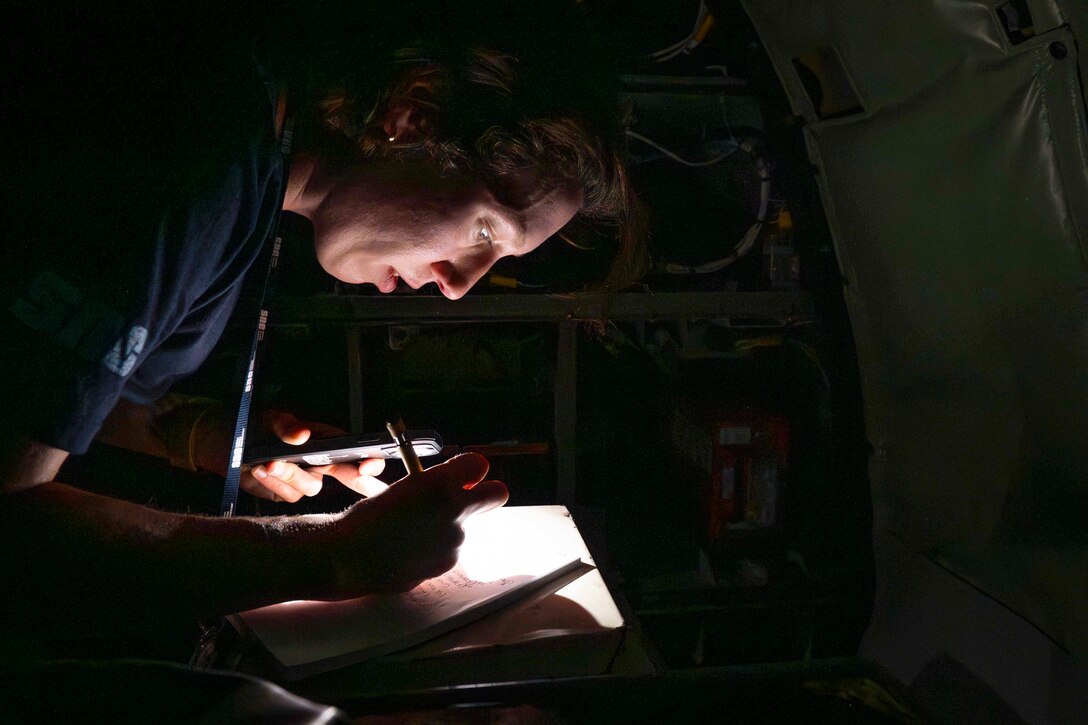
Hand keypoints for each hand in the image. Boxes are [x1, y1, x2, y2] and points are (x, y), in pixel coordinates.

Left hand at [242, 411, 388, 501]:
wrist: (231, 447)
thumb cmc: (260, 428)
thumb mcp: (273, 420)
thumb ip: (288, 427)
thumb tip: (303, 434)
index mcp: (328, 442)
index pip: (357, 453)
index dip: (370, 462)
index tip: (367, 466)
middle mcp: (321, 464)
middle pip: (350, 477)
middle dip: (361, 481)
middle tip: (363, 479)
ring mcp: (305, 480)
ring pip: (311, 487)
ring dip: (292, 475)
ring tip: (271, 462)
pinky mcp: (287, 493)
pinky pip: (289, 495)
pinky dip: (274, 482)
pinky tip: (260, 470)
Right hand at [326, 453, 507, 594]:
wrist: (350, 557)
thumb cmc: (370, 517)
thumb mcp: (405, 486)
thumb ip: (440, 481)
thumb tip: (463, 479)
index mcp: (442, 484)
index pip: (479, 465)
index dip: (471, 469)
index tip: (462, 474)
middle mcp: (455, 511)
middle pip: (496, 494)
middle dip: (485, 493)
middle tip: (465, 495)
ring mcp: (454, 541)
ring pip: (466, 525)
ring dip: (450, 524)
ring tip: (414, 528)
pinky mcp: (447, 564)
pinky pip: (449, 549)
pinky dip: (436, 547)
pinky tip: (410, 547)